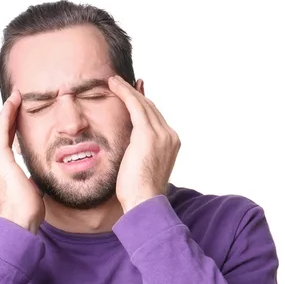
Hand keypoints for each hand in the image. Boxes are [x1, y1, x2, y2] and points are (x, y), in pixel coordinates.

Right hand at [0, 90, 44, 233]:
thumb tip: (37, 179)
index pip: (1, 146)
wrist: (18, 223)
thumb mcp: (29, 191)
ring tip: (15, 98)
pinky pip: (1, 130)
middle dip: (5, 117)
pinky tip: (13, 103)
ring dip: (6, 112)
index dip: (7, 130)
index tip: (16, 117)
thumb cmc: (24, 214)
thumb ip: (30, 181)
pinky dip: (7, 115)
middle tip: (14, 101)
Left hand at [108, 75, 180, 212]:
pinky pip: (135, 106)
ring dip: (127, 90)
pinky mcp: (148, 134)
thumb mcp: (141, 167)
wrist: (144, 202)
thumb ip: (139, 151)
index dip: (142, 104)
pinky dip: (124, 93)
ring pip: (143, 104)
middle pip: (151, 108)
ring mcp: (161, 134)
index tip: (131, 93)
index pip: (155, 118)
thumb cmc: (138, 193)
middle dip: (135, 94)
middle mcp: (170, 136)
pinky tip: (114, 85)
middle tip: (120, 82)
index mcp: (170, 143)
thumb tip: (130, 147)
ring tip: (113, 81)